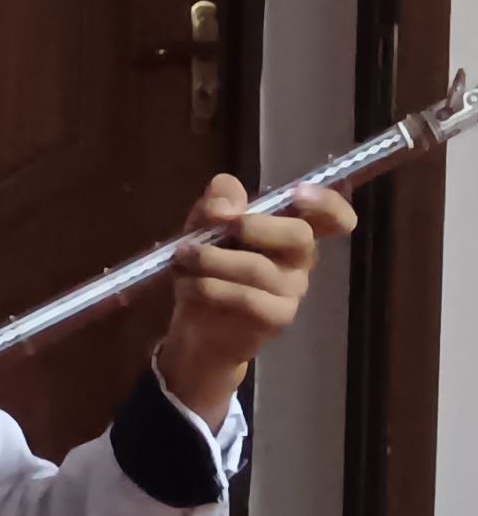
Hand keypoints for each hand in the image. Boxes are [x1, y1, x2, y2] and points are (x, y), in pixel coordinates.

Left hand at [155, 176, 357, 425]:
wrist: (195, 323)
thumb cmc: (207, 263)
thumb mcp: (203, 222)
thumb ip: (217, 201)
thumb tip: (225, 208)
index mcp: (289, 227)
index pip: (332, 215)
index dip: (327, 202)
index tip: (299, 193)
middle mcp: (300, 257)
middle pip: (299, 235)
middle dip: (252, 227)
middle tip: (215, 227)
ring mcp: (292, 290)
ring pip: (260, 268)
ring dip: (212, 259)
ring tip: (183, 257)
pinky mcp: (277, 318)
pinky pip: (247, 299)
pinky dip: (208, 288)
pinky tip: (188, 286)